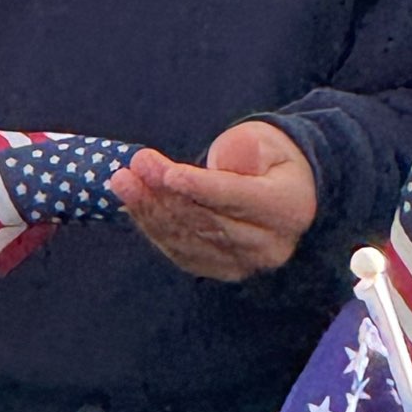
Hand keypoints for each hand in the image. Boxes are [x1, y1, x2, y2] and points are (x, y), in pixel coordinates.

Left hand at [110, 121, 317, 280]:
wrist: (278, 194)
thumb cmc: (267, 159)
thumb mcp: (266, 141)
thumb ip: (249, 149)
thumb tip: (226, 159)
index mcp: (288, 208)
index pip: (240, 199)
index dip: (203, 188)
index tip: (170, 174)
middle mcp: (270, 245)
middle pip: (209, 220)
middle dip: (167, 193)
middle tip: (137, 163)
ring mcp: (245, 264)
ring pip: (190, 238)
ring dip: (151, 209)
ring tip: (123, 179)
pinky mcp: (220, 270)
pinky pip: (180, 250)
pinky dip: (153, 226)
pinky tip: (133, 201)